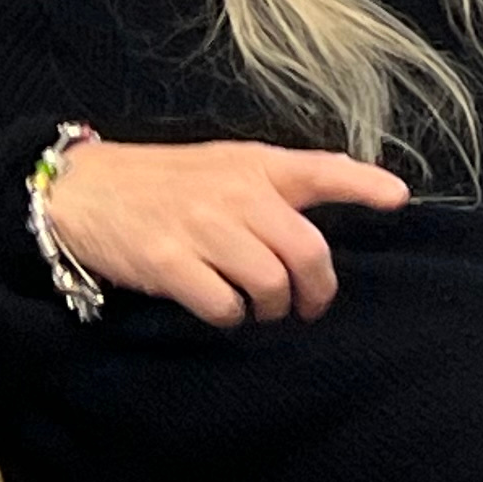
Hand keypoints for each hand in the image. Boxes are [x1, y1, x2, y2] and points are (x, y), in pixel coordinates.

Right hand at [40, 137, 408, 327]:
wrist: (84, 191)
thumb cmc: (163, 182)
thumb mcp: (225, 163)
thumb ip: (278, 178)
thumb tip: (338, 181)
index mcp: (254, 166)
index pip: (322, 171)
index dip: (365, 185)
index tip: (398, 199)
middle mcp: (235, 194)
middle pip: (307, 253)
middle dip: (317, 291)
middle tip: (309, 306)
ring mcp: (203, 229)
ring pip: (271, 285)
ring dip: (272, 309)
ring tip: (260, 309)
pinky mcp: (171, 264)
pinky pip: (224, 306)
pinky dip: (230, 317)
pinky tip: (221, 310)